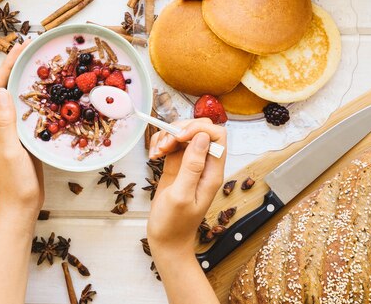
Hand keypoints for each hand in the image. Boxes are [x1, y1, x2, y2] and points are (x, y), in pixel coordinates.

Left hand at [0, 39, 43, 221]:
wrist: (20, 208)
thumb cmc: (15, 185)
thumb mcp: (11, 153)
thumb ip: (6, 124)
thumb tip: (3, 92)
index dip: (7, 65)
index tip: (20, 47)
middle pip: (5, 89)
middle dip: (15, 67)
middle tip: (32, 49)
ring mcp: (11, 133)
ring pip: (17, 99)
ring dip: (25, 80)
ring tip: (40, 65)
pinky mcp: (23, 140)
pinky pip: (27, 112)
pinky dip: (36, 99)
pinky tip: (49, 96)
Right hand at [147, 119, 226, 255]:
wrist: (166, 241)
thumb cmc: (174, 224)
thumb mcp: (181, 196)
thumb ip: (192, 166)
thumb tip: (201, 137)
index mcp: (212, 172)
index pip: (216, 136)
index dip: (198, 129)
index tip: (178, 139)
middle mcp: (204, 165)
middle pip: (199, 130)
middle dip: (179, 130)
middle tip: (163, 146)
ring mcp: (190, 164)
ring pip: (183, 134)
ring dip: (167, 136)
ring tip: (155, 153)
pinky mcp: (177, 165)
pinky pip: (172, 144)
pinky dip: (161, 143)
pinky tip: (153, 156)